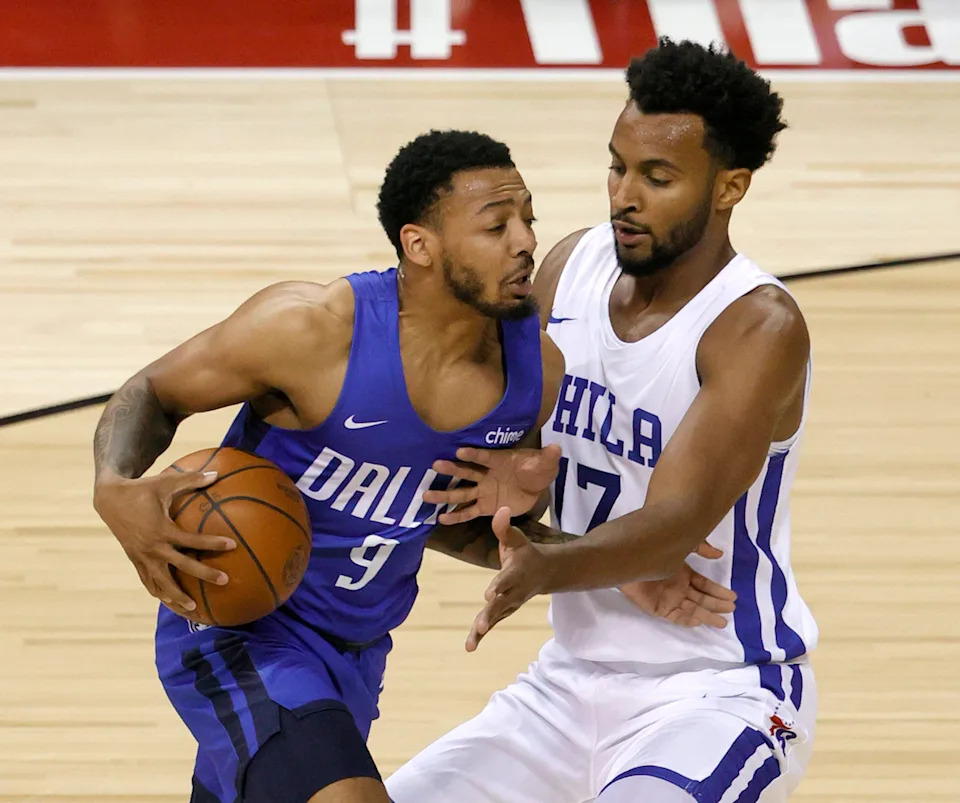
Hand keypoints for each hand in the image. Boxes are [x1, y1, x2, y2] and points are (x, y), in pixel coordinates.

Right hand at [93, 469, 235, 612]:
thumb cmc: (141, 489)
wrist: (109, 499)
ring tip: (193, 609)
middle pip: (182, 567)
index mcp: (161, 529)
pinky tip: (169, 601)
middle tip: (225, 581)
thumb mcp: (165, 482)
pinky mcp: (134, 560)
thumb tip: (216, 473)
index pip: (192, 540)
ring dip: (177, 597)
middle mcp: (152, 547)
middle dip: (204, 575)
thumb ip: (191, 479)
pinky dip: (158, 592)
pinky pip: (147, 581)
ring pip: (161, 583)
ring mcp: (142, 557)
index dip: (212, 543)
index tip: (232, 545)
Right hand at [424, 444, 561, 524]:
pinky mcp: (486, 506)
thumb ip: (548, 457)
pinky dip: (456, 515)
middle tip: (435, 465)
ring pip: (461, 492)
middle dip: (452, 469)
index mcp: (498, 461)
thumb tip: (557, 448)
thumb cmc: (537, 469)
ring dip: (445, 494)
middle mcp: (487, 475)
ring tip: (426, 496)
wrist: (536, 484)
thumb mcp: (545, 463)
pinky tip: (441, 518)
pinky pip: (468, 511)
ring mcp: (484, 490)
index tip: (460, 450)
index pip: (485, 456)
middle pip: (467, 472)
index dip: (474, 454)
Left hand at [466, 507, 549, 651]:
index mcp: (516, 572)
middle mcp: (514, 591)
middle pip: (501, 604)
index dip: (498, 586)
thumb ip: (505, 527)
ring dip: (484, 629)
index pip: (506, 579)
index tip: (489, 593)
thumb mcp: (517, 538)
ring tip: (471, 643)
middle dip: (491, 614)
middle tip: (480, 625)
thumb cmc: (525, 553)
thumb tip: (501, 509)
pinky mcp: (504, 611)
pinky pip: (492, 623)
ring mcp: (510, 604)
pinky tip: (469, 646)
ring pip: (496, 618)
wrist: (545, 573)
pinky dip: (481, 635)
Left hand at [618, 542, 736, 627]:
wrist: (629, 557)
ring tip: (722, 621)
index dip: (718, 591)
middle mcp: (677, 587)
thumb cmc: (654, 548)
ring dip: (707, 615)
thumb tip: (719, 554)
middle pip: (701, 598)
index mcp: (682, 572)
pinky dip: (687, 620)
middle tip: (732, 609)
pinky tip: (698, 621)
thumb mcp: (681, 544)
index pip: (704, 585)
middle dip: (716, 604)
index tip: (733, 597)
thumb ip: (701, 548)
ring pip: (692, 609)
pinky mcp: (658, 607)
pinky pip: (675, 616)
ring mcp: (668, 598)